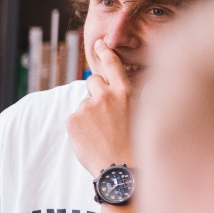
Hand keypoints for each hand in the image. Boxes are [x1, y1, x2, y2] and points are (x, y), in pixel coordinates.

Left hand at [66, 38, 133, 178]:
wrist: (120, 169)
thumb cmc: (134, 145)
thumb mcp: (140, 114)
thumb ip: (129, 98)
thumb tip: (123, 89)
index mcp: (126, 92)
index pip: (113, 65)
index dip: (105, 52)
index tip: (99, 43)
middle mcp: (106, 95)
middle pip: (92, 80)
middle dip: (94, 91)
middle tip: (102, 113)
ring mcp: (88, 106)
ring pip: (84, 103)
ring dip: (89, 114)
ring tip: (101, 133)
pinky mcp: (73, 119)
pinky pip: (74, 117)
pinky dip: (80, 127)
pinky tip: (91, 139)